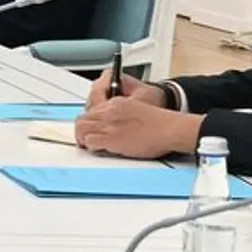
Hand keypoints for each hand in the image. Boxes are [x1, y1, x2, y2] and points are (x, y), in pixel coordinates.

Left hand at [75, 84, 202, 158]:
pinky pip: (89, 141)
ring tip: (89, 145)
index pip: (92, 109)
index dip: (89, 121)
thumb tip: (114, 125)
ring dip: (83, 137)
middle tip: (86, 138)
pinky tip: (97, 149)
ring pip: (81, 128)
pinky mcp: (111, 138)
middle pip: (83, 118)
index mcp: (116, 103)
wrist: (170, 129)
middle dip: (82, 129)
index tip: (92, 128)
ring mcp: (109, 124)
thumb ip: (121, 114)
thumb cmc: (160, 123)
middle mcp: (110, 111)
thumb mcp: (137, 108)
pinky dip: (90, 146)